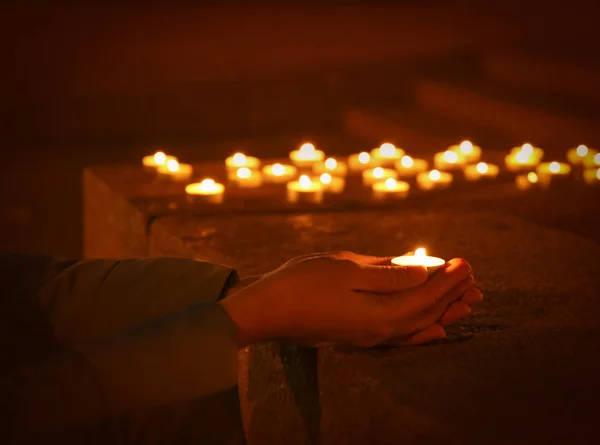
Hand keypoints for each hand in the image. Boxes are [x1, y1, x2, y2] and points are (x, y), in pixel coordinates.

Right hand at [220, 251, 476, 347]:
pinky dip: (423, 331)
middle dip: (452, 295)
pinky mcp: (359, 336)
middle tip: (474, 278)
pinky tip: (434, 331)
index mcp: (380, 314)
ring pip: (418, 326)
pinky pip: (402, 336)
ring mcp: (369, 337)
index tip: (466, 262)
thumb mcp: (347, 270)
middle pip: (426, 314)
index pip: (426, 296)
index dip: (448, 279)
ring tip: (468, 305)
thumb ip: (389, 274)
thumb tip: (424, 271)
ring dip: (444, 312)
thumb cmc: (302, 283)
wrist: (267, 310)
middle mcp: (380, 332)